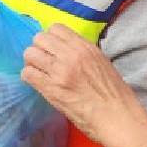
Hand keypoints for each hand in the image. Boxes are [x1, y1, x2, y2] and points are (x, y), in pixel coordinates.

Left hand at [21, 23, 146, 146]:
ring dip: (32, 62)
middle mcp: (70, 55)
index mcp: (85, 47)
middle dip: (39, 49)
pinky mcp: (51, 89)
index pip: (56, 28)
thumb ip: (81, 53)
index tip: (53, 49)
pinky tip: (37, 83)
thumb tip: (63, 49)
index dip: (51, 38)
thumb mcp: (101, 62)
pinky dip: (29, 77)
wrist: (118, 117)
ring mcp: (59, 71)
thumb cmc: (115, 94)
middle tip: (43, 61)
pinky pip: (27, 74)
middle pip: (39, 38)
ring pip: (30, 54)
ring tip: (39, 72)